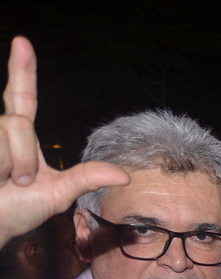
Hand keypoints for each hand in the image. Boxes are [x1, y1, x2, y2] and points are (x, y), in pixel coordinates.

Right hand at [0, 37, 128, 244]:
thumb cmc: (18, 211)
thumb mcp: (59, 193)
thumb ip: (87, 177)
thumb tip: (126, 175)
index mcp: (20, 137)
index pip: (21, 97)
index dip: (22, 69)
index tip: (22, 42)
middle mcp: (1, 131)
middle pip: (18, 123)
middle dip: (24, 159)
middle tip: (19, 183)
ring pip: (8, 131)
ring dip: (13, 165)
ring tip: (4, 183)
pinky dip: (0, 168)